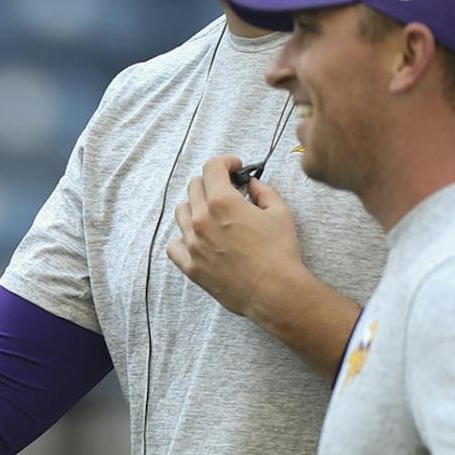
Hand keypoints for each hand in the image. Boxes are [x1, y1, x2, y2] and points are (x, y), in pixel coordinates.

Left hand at [165, 156, 309, 322]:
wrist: (275, 291)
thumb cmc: (280, 251)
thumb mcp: (280, 212)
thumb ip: (263, 191)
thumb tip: (251, 184)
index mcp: (222, 202)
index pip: (211, 168)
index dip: (225, 163)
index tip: (234, 168)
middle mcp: (201, 220)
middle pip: (195, 187)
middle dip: (212, 182)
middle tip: (227, 190)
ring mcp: (193, 244)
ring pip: (181, 213)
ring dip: (196, 206)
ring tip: (213, 214)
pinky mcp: (191, 267)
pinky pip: (174, 245)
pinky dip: (183, 237)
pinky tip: (198, 238)